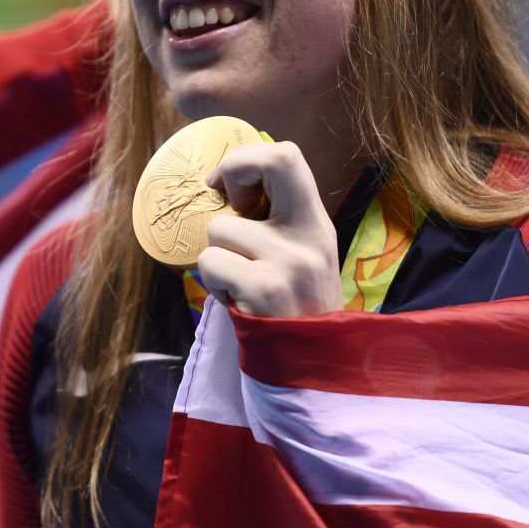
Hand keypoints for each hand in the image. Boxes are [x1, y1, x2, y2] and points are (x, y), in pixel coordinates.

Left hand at [198, 141, 342, 317]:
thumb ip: (278, 221)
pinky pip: (211, 261)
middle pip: (271, 162)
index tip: (228, 189)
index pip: (288, 156)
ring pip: (219, 228)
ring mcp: (290, 261)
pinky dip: (214, 282)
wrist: (309, 372)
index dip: (248, 159)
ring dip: (217, 256)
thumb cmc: (291, 309)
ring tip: (240, 282)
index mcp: (317, 224)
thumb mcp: (302, 257)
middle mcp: (310, 236)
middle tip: (229, 210)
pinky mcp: (265, 289)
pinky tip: (237, 300)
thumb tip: (229, 179)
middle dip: (233, 173)